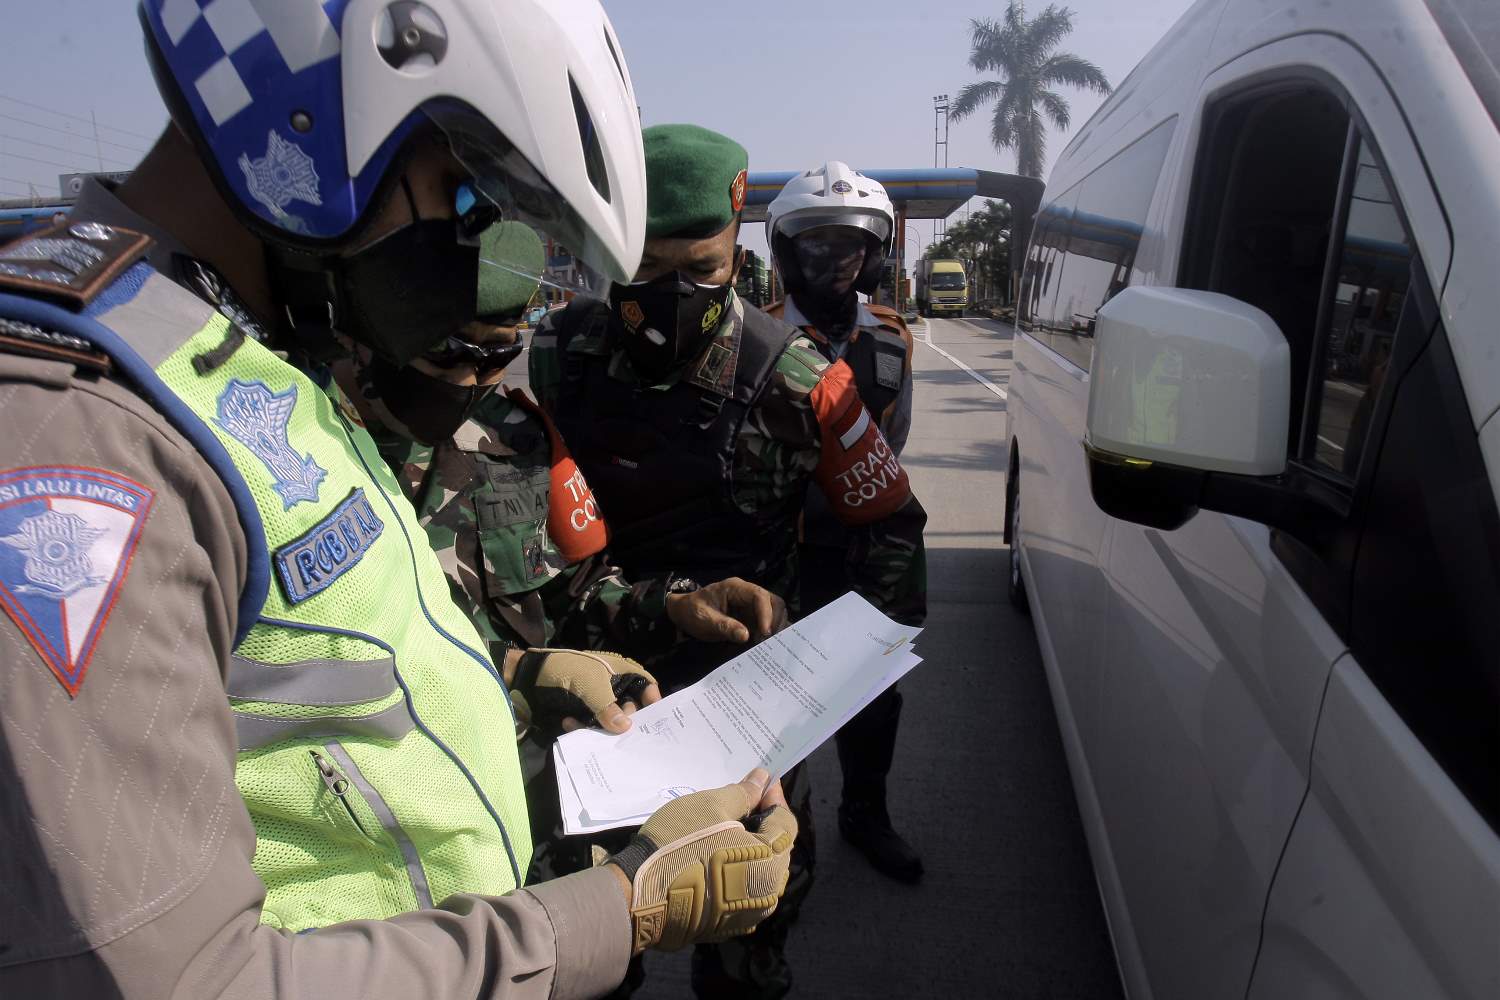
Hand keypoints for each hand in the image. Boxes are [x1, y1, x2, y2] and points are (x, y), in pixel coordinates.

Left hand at [509, 648, 660, 734]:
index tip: (654, 720)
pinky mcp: (581, 712)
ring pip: (610, 720)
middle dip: (624, 721)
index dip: (652, 699)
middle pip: (630, 707)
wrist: (524, 677)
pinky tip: (569, 723)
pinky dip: (583, 727)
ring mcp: (595, 700)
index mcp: (618, 670)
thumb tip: (626, 728)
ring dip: (600, 727)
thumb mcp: (588, 685)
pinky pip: (591, 725)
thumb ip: (608, 708)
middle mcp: (610, 686)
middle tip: (618, 733)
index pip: (645, 683)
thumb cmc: (562, 671)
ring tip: (586, 727)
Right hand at [607, 768, 794, 952]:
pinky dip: (734, 872)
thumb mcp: (711, 806)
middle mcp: (768, 896)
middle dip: (762, 823)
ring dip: (748, 849)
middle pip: (775, 850)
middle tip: (742, 802)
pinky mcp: (725, 926)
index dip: (774, 797)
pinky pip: (739, 892)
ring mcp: (747, 915)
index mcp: (771, 865)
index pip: (786, 823)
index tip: (761, 781)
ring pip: (758, 872)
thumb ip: (743, 793)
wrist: (637, 896)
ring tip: (727, 828)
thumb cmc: (679, 843)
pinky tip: (714, 857)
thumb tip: (762, 780)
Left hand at [666, 578, 788, 643]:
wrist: (684, 614)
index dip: (766, 613)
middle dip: (776, 621)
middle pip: (773, 602)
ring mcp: (751, 606)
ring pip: (775, 613)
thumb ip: (724, 626)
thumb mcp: (704, 620)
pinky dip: (770, 633)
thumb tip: (746, 636)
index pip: (759, 596)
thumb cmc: (692, 612)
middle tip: (769, 641)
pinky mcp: (751, 618)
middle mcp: (747, 594)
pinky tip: (767, 646)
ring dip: (775, 628)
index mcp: (736, 588)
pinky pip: (767, 623)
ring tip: (769, 645)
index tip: (765, 633)